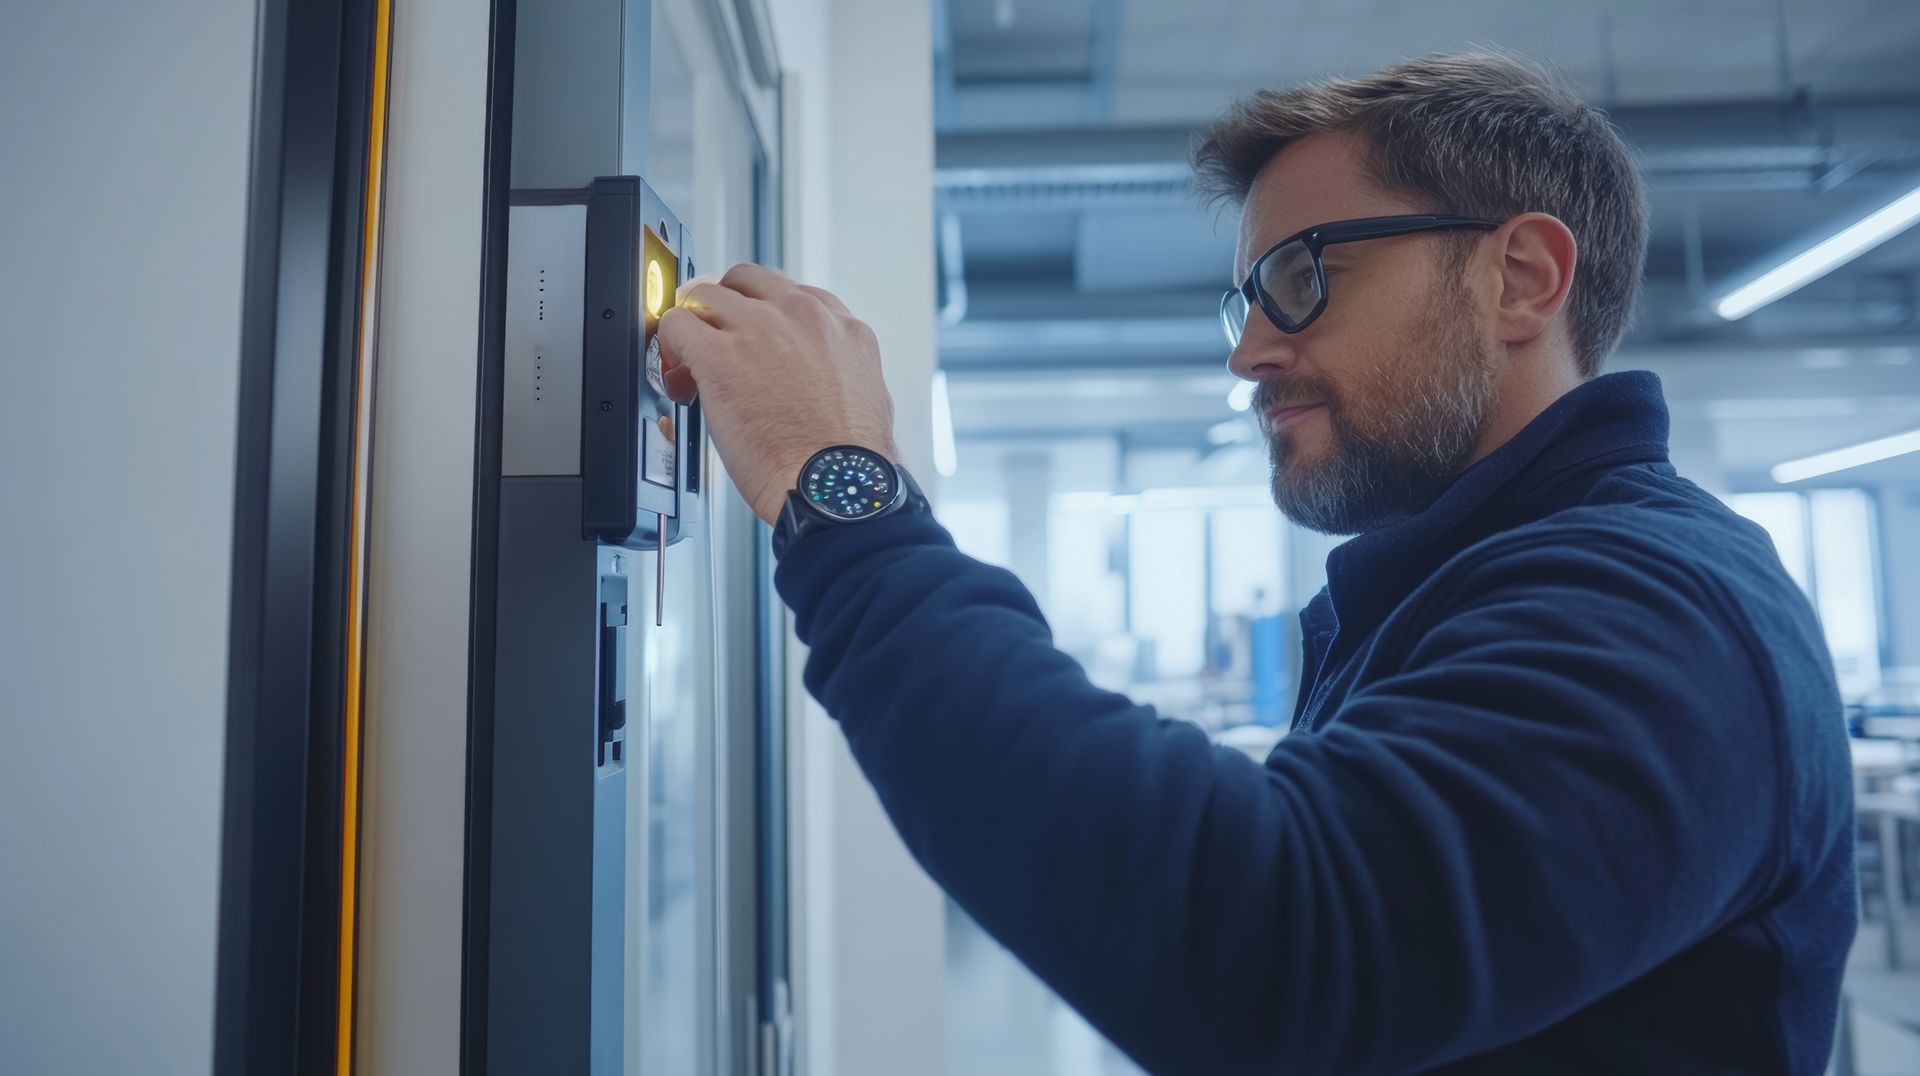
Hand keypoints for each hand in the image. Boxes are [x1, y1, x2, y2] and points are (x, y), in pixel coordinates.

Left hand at [657, 263, 899, 524]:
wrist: (833, 487)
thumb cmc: (849, 463)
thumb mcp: (868, 399)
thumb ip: (836, 372)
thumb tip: (815, 381)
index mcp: (842, 328)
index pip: (791, 294)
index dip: (764, 316)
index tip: (754, 339)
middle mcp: (803, 316)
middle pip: (745, 280)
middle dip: (725, 308)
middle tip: (718, 340)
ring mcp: (758, 329)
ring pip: (704, 294)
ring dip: (695, 325)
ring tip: (693, 363)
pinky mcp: (719, 355)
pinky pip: (676, 324)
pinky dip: (671, 347)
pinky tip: (681, 377)